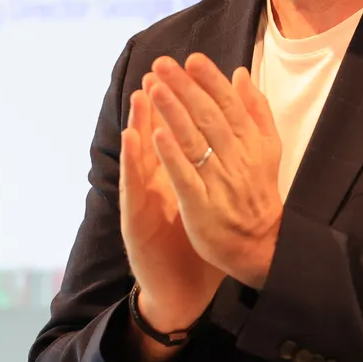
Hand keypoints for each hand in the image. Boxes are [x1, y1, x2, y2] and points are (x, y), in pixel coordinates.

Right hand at [120, 82, 221, 339]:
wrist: (180, 290)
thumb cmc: (194, 244)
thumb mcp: (205, 202)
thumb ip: (211, 171)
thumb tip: (228, 142)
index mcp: (175, 177)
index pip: (177, 134)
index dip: (181, 105)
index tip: (185, 73)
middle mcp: (156, 184)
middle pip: (156, 136)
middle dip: (158, 103)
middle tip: (157, 71)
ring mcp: (143, 200)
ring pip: (140, 154)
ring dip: (139, 120)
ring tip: (141, 92)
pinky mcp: (135, 218)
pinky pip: (134, 185)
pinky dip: (133, 159)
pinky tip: (134, 137)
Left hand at [144, 54, 283, 288]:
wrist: (260, 244)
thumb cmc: (257, 191)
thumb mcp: (268, 148)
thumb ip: (255, 110)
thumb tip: (241, 74)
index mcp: (251, 142)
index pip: (230, 104)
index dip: (210, 81)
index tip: (192, 59)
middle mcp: (237, 159)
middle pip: (208, 117)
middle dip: (184, 88)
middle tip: (162, 64)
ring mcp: (219, 182)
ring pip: (195, 142)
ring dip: (173, 113)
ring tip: (154, 88)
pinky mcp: (202, 206)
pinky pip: (186, 177)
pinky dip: (172, 155)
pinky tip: (155, 134)